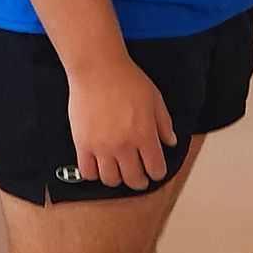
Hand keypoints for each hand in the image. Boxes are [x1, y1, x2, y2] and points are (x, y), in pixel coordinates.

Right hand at [67, 57, 176, 189]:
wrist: (98, 70)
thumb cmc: (127, 80)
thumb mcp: (155, 99)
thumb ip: (164, 124)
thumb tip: (170, 142)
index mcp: (144, 134)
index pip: (155, 168)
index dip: (158, 173)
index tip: (156, 171)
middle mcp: (123, 145)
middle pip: (133, 179)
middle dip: (140, 182)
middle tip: (141, 179)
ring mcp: (101, 147)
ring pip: (110, 180)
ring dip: (118, 179)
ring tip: (120, 171)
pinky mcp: (82, 144)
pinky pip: (88, 172)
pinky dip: (95, 174)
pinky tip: (100, 166)